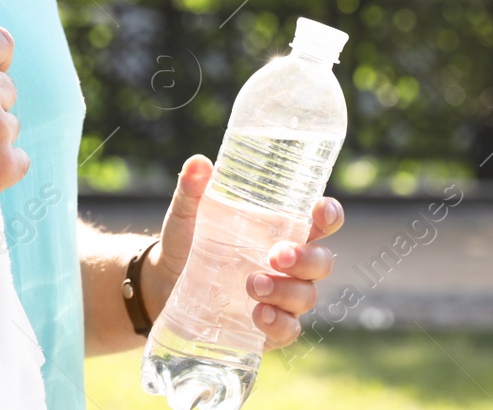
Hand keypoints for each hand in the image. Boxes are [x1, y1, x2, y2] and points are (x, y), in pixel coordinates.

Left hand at [141, 155, 343, 349]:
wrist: (163, 285)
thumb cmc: (187, 243)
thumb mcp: (186, 216)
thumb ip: (192, 191)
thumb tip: (197, 162)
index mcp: (280, 231)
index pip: (319, 221)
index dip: (329, 214)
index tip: (321, 210)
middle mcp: (289, 265)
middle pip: (321, 261)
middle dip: (306, 259)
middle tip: (277, 255)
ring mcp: (282, 298)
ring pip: (307, 296)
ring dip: (286, 291)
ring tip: (252, 285)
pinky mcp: (270, 328)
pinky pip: (289, 330)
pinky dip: (278, 324)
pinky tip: (258, 315)